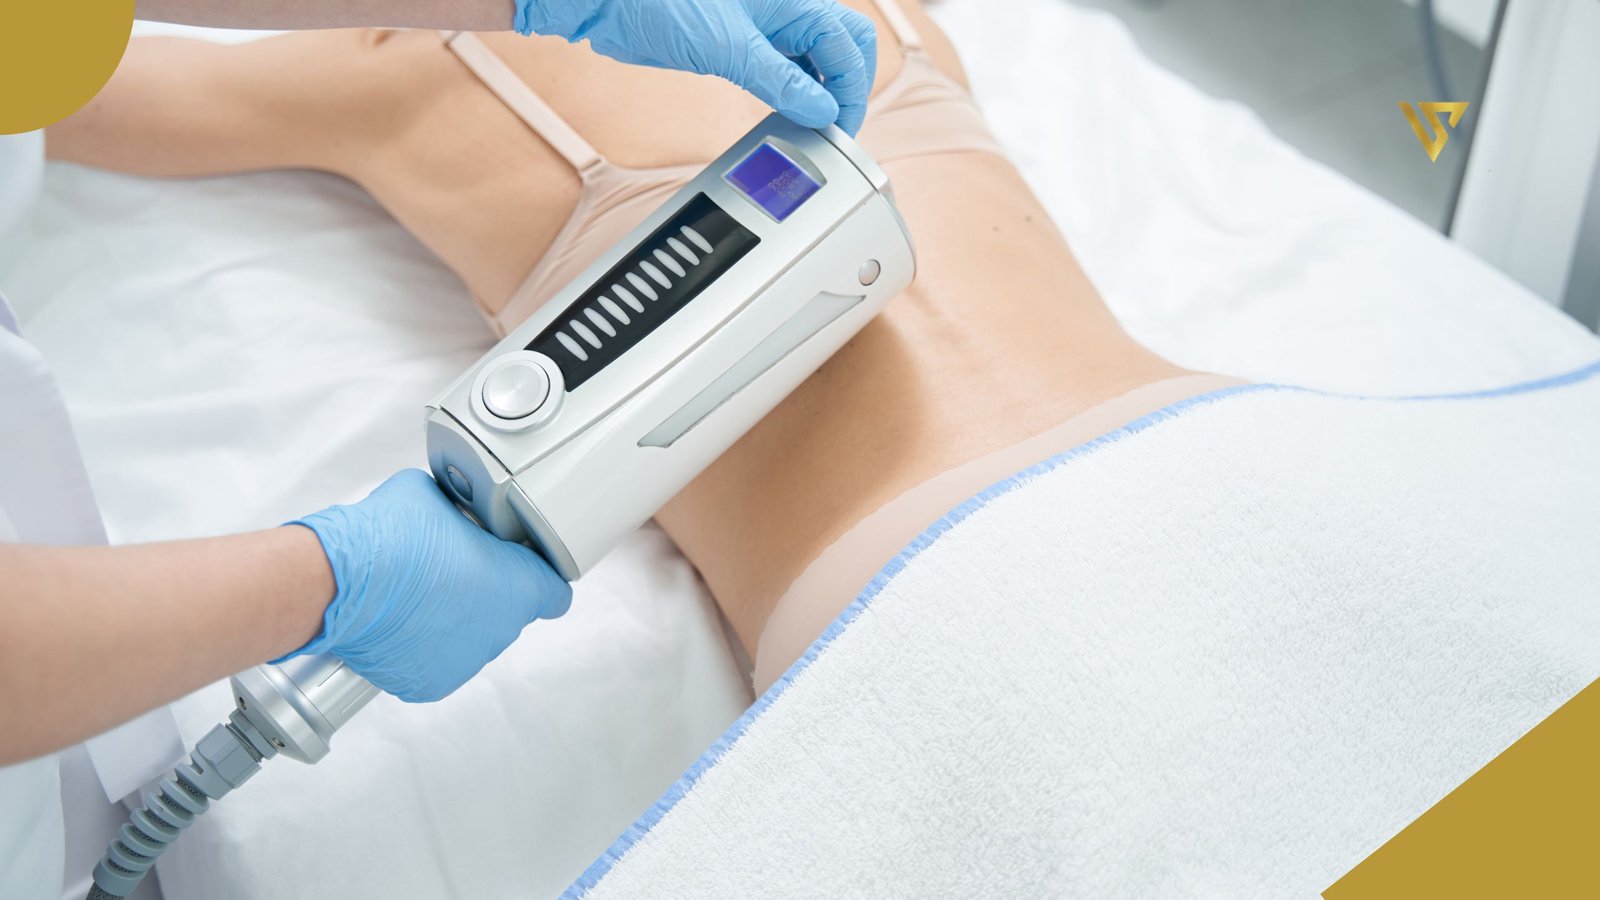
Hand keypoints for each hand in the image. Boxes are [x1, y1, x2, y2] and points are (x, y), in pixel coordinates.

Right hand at [281, 469, 571, 701]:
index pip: (555, 593)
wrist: (340, 584)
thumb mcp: (437, 496)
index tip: (522, 567)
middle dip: (486, 593)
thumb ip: (461, 510)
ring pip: (471, 638)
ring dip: (454, 619)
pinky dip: (422, 644)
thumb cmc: (391, 537)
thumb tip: (449, 509)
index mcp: (519, 587)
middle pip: (508, 614)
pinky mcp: (430, 683)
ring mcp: (466, 661)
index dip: (539, 576)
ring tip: (417, 593)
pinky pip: (436, 660)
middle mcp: (500, 631)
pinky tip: (400, 619)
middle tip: (451, 569)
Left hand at [517, 0, 876, 134]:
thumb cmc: (661, 3)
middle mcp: (785, 10)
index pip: (848, 45)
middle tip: (835, 128)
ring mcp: (764, 26)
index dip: (852, 89)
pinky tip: (788, 115)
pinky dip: (794, 93)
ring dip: (821, 92)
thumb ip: (782, 81)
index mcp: (794, 0)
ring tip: (813, 129)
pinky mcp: (740, 44)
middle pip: (842, 46)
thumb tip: (822, 110)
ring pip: (815, 58)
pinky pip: (784, 68)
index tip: (839, 128)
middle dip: (848, 87)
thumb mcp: (730, 49)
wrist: (610, 3)